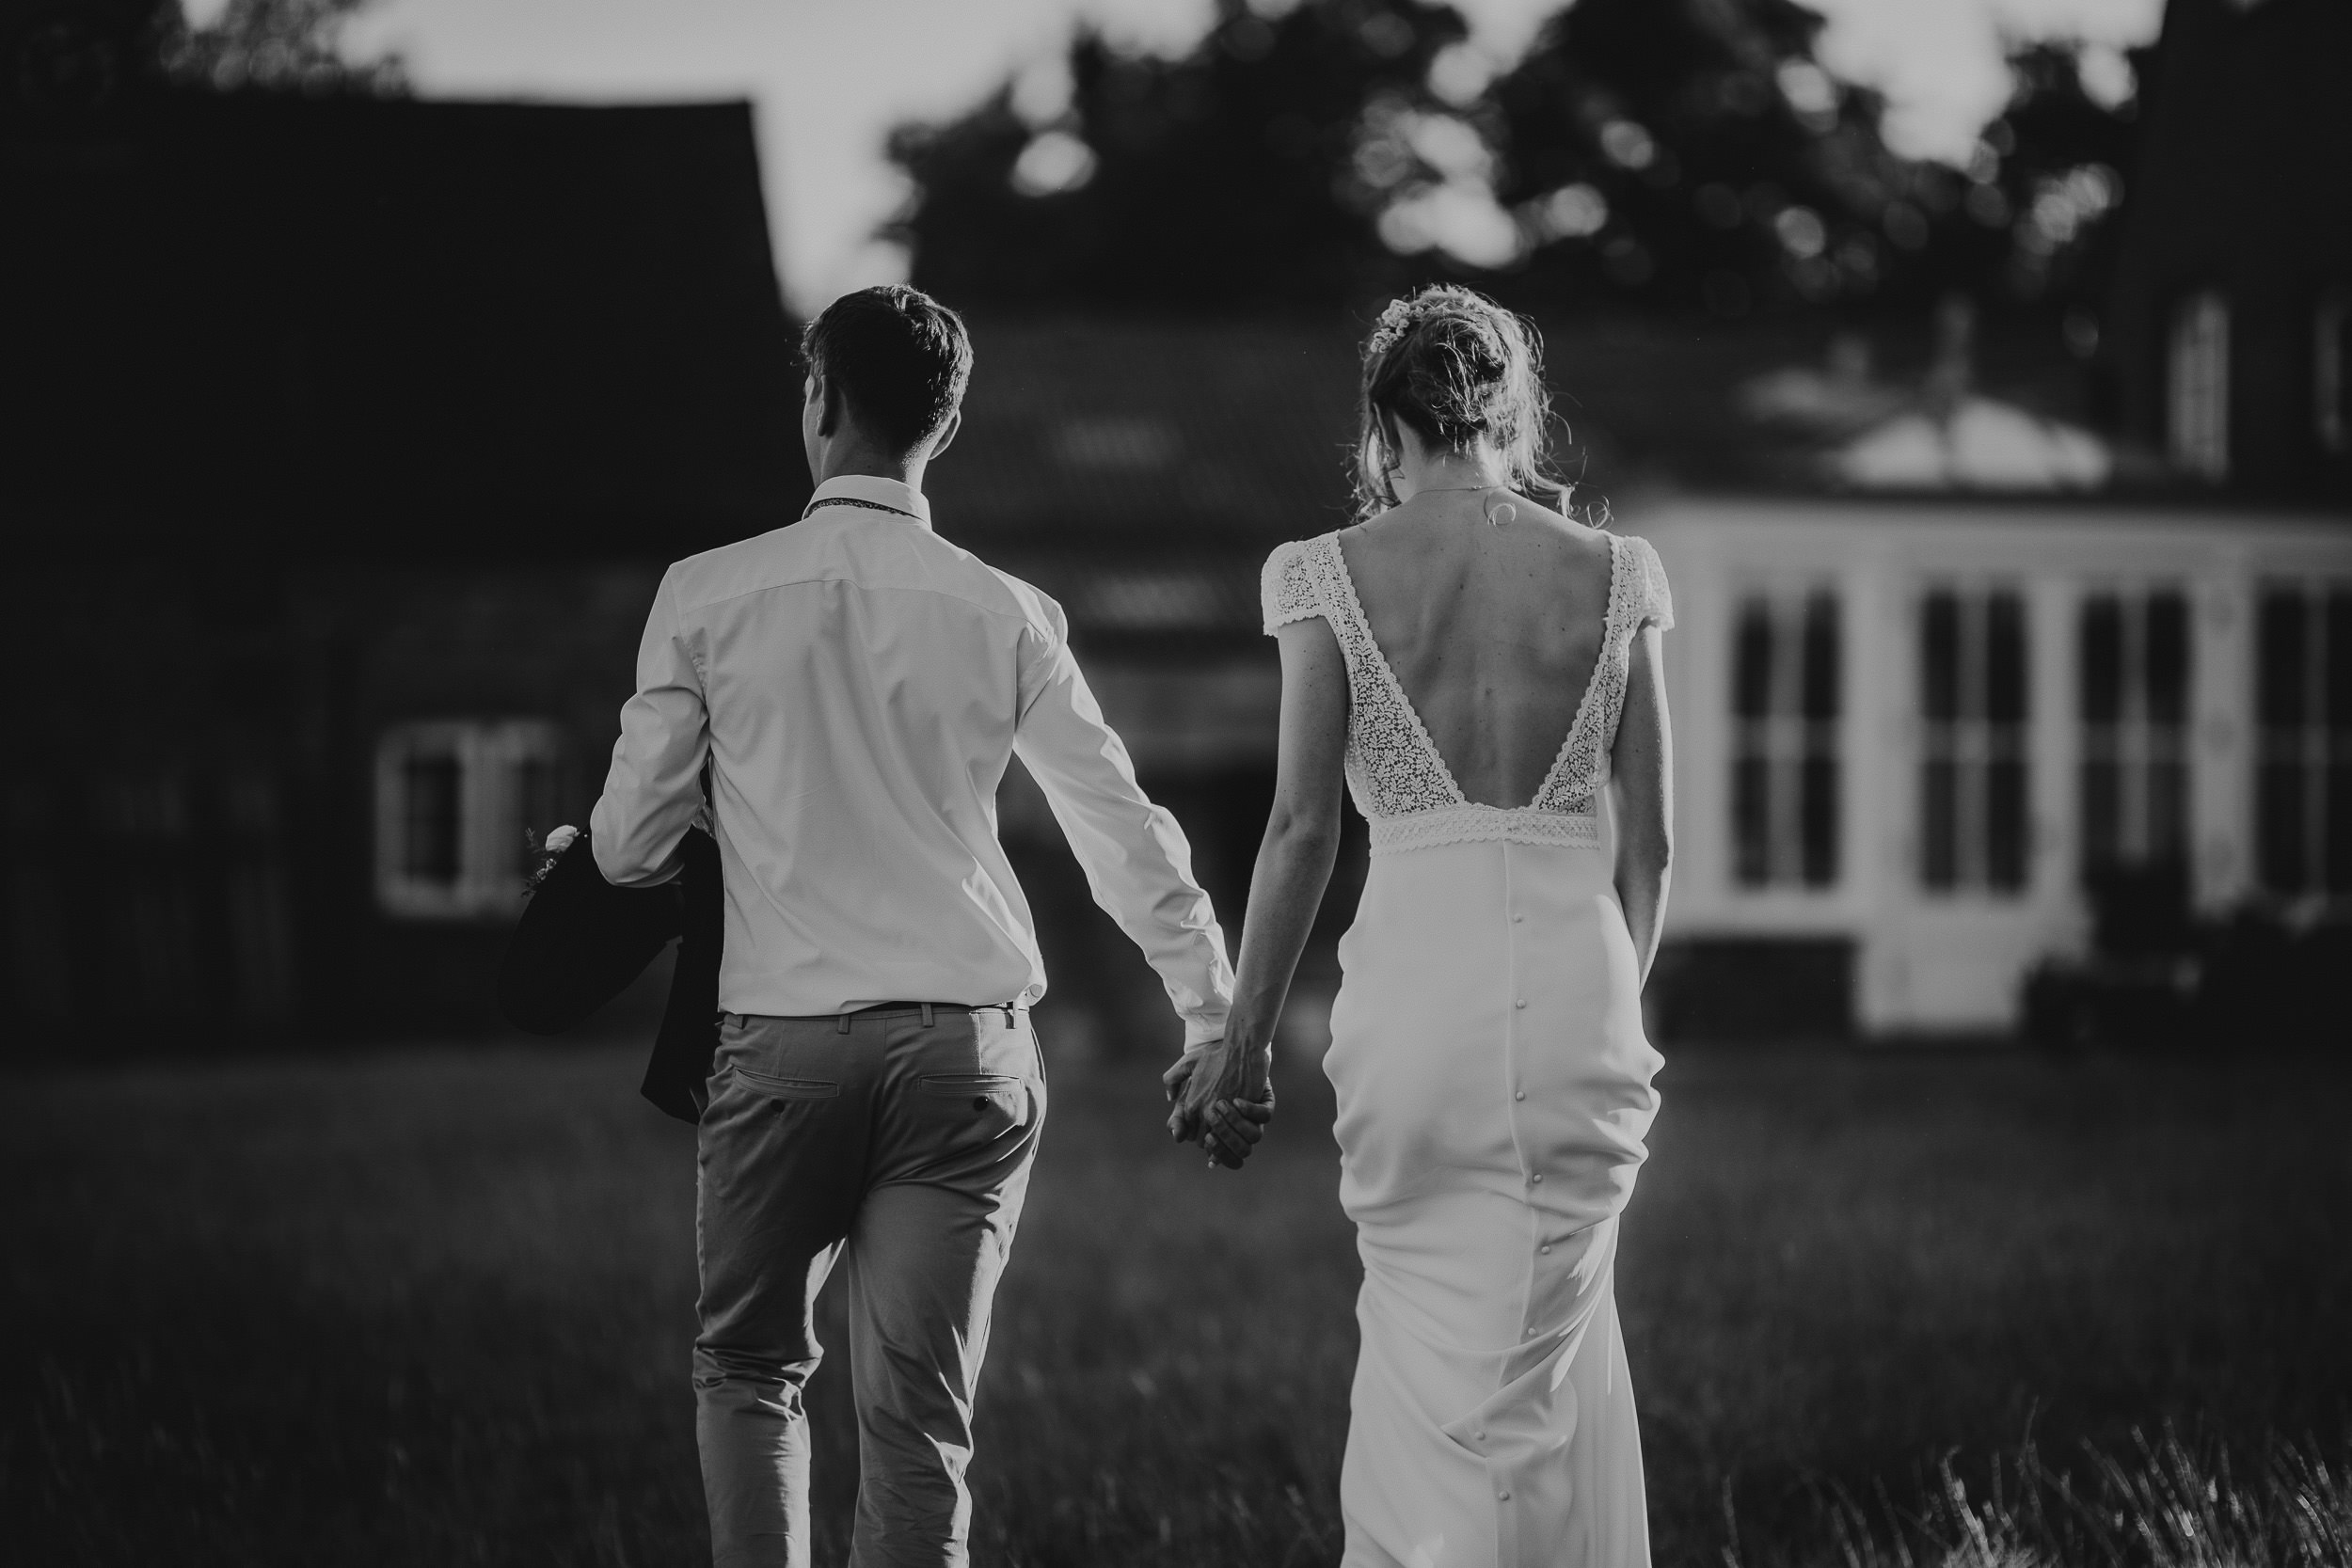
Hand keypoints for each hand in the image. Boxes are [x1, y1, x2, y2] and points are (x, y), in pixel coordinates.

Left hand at [1163, 1035, 1273, 1168]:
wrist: (1242, 1049)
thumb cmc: (1216, 1054)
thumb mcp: (1188, 1062)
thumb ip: (1172, 1078)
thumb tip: (1169, 1097)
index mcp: (1192, 1104)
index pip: (1189, 1133)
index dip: (1197, 1132)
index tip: (1206, 1126)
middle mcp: (1205, 1112)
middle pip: (1203, 1140)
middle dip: (1210, 1137)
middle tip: (1218, 1129)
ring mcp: (1223, 1114)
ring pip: (1220, 1139)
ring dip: (1224, 1136)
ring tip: (1229, 1128)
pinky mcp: (1241, 1113)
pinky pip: (1237, 1132)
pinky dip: (1237, 1131)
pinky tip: (1240, 1123)